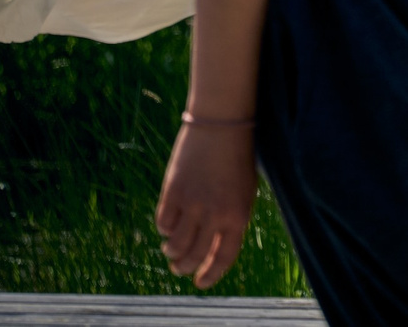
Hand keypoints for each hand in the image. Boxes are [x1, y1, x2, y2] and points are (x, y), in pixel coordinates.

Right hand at [156, 119, 258, 289]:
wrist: (222, 125)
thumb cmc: (237, 159)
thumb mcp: (244, 192)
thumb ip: (231, 219)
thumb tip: (212, 247)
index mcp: (239, 216)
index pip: (224, 257)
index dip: (211, 274)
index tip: (201, 283)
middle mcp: (216, 215)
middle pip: (194, 256)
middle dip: (185, 267)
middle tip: (180, 268)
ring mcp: (193, 205)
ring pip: (175, 245)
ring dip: (172, 252)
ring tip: (171, 250)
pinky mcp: (172, 193)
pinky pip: (163, 223)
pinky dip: (164, 228)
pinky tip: (169, 224)